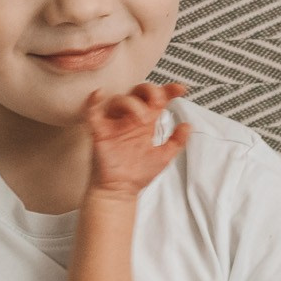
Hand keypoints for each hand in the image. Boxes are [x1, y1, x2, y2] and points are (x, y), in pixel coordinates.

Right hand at [84, 81, 190, 198]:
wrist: (121, 190)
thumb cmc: (138, 173)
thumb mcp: (163, 157)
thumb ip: (176, 142)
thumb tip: (188, 125)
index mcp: (146, 123)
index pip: (157, 100)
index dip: (168, 91)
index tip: (181, 90)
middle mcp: (130, 119)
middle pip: (137, 93)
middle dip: (149, 90)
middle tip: (158, 100)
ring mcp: (114, 123)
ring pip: (119, 100)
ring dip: (132, 104)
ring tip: (143, 119)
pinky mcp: (100, 132)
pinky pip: (93, 112)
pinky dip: (93, 102)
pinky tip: (98, 94)